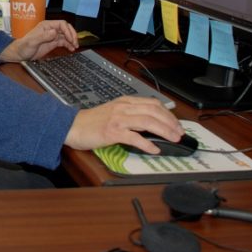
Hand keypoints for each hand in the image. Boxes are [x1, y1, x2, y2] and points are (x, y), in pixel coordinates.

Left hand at [0, 20, 78, 62]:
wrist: (20, 54)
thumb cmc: (24, 47)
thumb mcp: (33, 42)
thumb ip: (43, 36)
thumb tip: (55, 32)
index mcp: (46, 26)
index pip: (61, 24)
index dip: (68, 30)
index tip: (71, 39)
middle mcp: (50, 29)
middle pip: (66, 28)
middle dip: (72, 34)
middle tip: (75, 43)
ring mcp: (52, 36)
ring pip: (66, 35)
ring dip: (72, 40)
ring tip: (75, 47)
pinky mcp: (52, 43)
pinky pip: (63, 42)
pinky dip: (68, 44)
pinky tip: (71, 49)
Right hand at [63, 96, 182, 152]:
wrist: (72, 126)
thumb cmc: (92, 121)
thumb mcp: (114, 111)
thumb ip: (131, 114)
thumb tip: (151, 125)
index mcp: (125, 102)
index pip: (153, 103)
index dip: (168, 114)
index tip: (176, 124)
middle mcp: (123, 108)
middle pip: (154, 111)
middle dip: (170, 122)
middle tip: (180, 133)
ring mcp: (118, 119)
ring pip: (148, 122)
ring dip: (164, 131)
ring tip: (173, 139)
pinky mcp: (112, 132)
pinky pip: (134, 137)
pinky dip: (147, 144)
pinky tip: (154, 149)